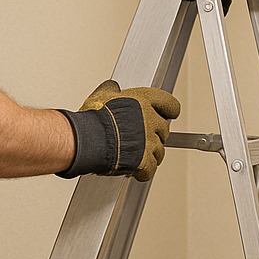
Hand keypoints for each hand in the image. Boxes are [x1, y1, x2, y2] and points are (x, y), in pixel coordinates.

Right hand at [59, 79, 179, 181]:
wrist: (88, 138)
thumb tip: (113, 87)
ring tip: (135, 155)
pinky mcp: (144, 161)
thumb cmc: (95, 117)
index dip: (169, 110)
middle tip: (140, 138)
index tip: (167, 114)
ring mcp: (149, 142)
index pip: (170, 104)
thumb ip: (112, 90)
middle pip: (164, 130)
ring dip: (149, 154)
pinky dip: (143, 171)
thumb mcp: (102, 95)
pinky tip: (133, 169)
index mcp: (145, 101)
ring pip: (159, 151)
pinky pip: (150, 169)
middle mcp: (151, 120)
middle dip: (154, 135)